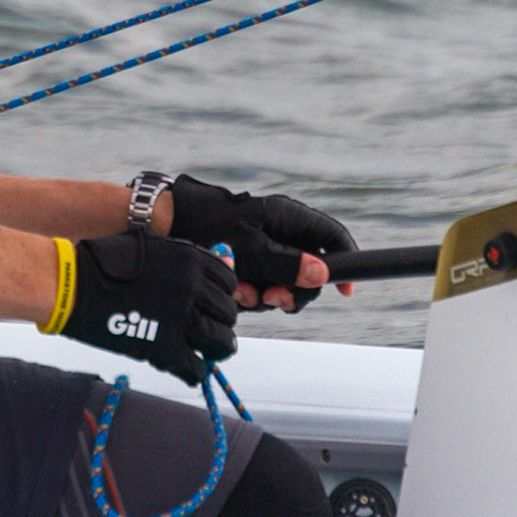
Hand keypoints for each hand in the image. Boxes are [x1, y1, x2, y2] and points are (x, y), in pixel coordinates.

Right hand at [59, 230, 236, 385]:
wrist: (71, 285)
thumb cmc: (102, 263)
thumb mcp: (148, 248)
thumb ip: (183, 260)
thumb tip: (219, 268)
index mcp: (189, 259)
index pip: (227, 280)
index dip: (222, 294)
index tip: (213, 304)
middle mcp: (192, 286)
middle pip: (226, 313)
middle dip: (219, 322)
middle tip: (209, 330)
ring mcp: (180, 318)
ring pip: (219, 341)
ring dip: (215, 349)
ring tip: (207, 353)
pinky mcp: (164, 347)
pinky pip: (194, 366)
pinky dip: (194, 371)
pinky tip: (189, 370)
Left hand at [169, 175, 358, 311]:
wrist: (170, 227)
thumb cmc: (210, 228)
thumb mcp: (251, 249)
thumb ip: (286, 264)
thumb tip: (321, 274)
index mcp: (289, 218)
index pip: (332, 237)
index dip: (346, 261)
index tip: (346, 290)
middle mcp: (283, 233)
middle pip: (310, 271)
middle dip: (292, 290)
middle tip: (273, 298)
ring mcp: (268, 250)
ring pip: (285, 284)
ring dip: (266, 295)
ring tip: (243, 291)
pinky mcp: (253, 264)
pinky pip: (263, 287)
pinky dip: (250, 293)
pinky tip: (234, 290)